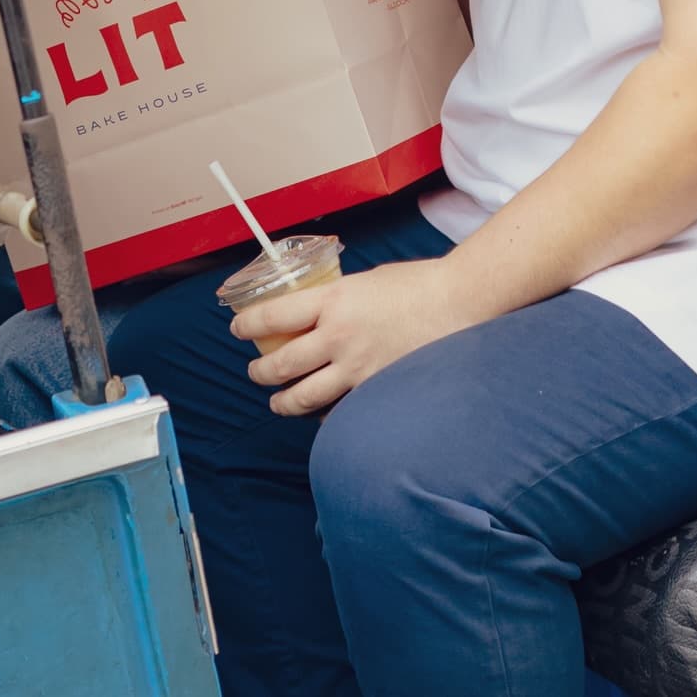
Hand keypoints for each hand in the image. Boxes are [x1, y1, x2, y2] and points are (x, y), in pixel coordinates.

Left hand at [233, 259, 471, 417]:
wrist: (459, 302)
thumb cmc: (416, 284)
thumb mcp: (365, 281)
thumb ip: (338, 300)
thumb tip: (318, 313)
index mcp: (333, 299)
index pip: (272, 316)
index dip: (247, 325)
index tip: (237, 329)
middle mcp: (337, 336)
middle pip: (279, 364)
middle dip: (259, 371)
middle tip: (255, 371)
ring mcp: (356, 368)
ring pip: (301, 396)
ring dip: (282, 402)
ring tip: (278, 402)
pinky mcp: (375, 390)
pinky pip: (337, 411)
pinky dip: (323, 415)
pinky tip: (320, 413)